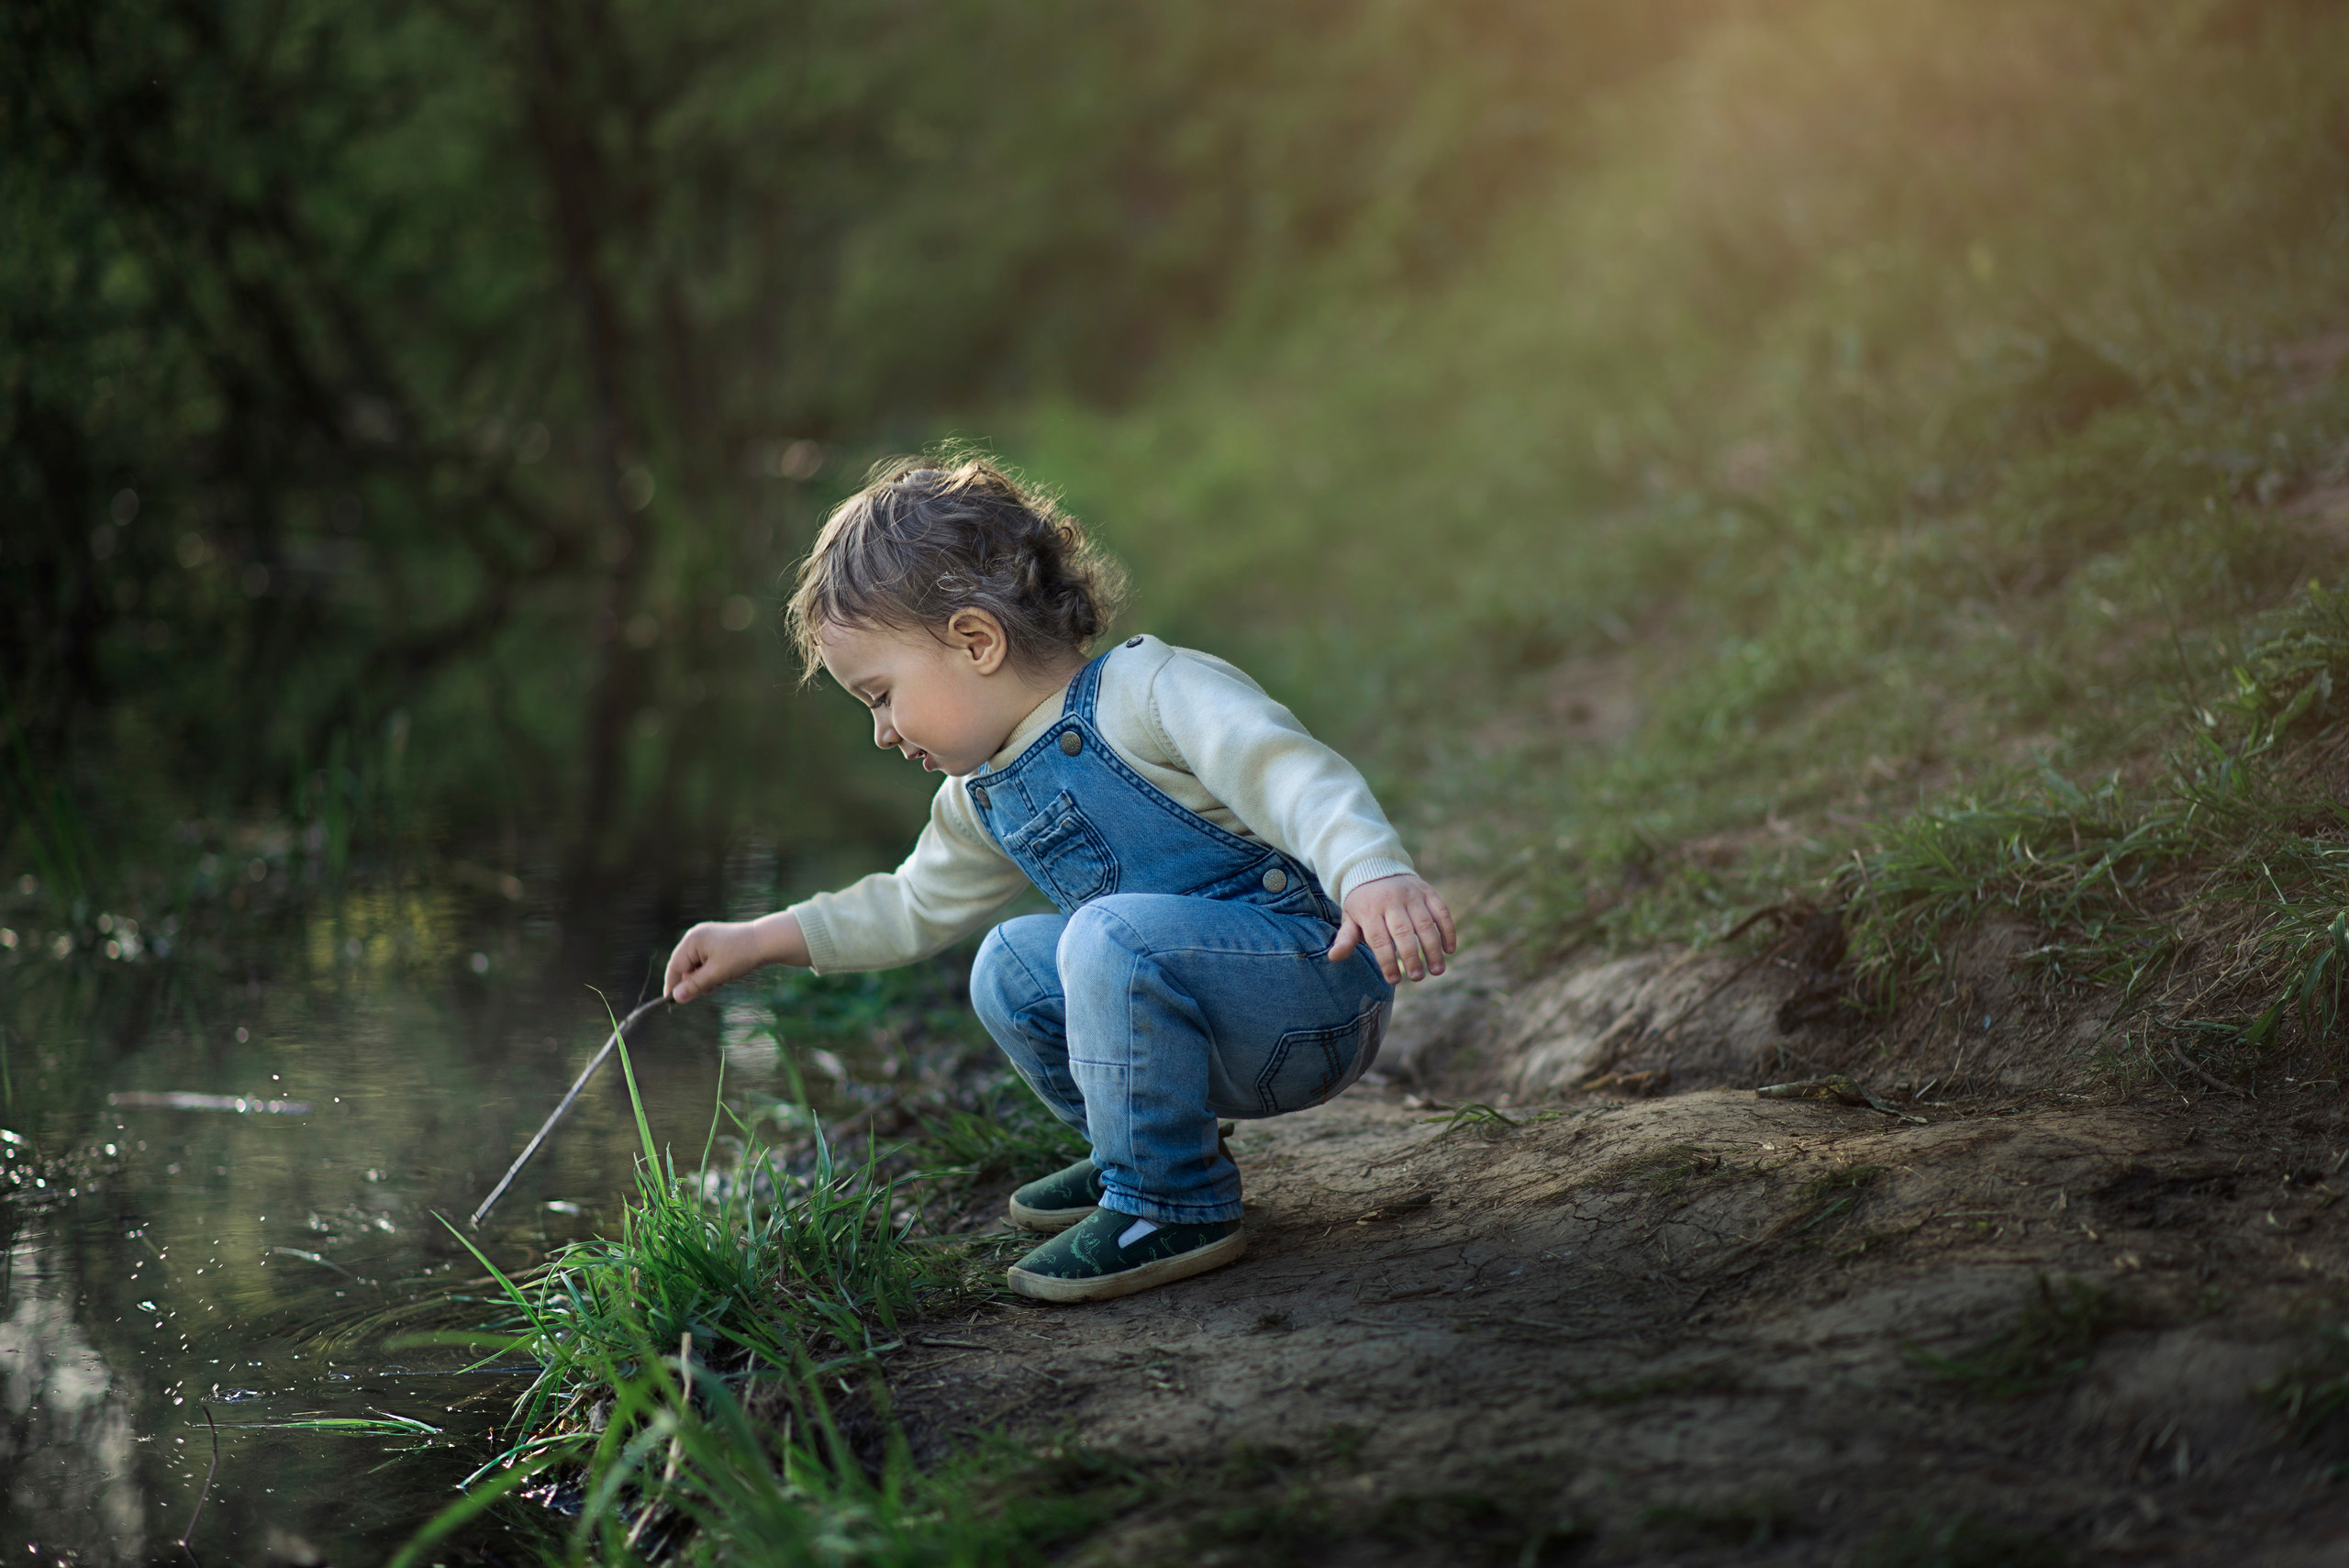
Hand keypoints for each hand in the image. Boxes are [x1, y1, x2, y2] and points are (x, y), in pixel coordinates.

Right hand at [664, 912, 807, 1002]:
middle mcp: (696, 936)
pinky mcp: (716, 942)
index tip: (670, 1003)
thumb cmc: (740, 956)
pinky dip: (710, 972)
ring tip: (718, 982)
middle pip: (684, 965)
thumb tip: (675, 998)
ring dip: (703, 978)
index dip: (672, 985)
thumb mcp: (715, 974)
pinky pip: (705, 961)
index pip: (675, 967)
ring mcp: (706, 937)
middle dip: (692, 982)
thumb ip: (694, 986)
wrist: (767, 942)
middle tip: (704, 993)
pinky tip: (722, 977)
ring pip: (695, 965)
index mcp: (692, 940)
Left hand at [1327, 873, 1456, 982]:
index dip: (1387, 961)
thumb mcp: (1349, 917)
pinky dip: (1447, 930)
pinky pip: (1441, 911)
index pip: (1379, 940)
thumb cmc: (1362, 902)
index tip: (1394, 980)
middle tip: (1417, 978)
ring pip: (1425, 924)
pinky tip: (1449, 950)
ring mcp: (1411, 895)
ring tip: (1437, 970)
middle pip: (1403, 933)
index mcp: (1369, 910)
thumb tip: (1334, 957)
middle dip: (1411, 957)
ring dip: (1433, 948)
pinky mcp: (1427, 891)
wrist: (1374, 867)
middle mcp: (1391, 901)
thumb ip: (1346, 938)